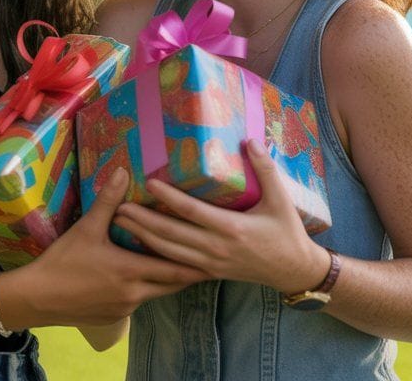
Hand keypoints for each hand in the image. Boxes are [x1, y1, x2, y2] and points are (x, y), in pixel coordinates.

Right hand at [20, 168, 209, 326]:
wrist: (37, 298)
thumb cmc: (63, 261)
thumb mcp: (86, 228)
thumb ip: (108, 200)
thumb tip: (124, 171)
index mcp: (131, 271)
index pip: (175, 269)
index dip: (197, 264)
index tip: (216, 256)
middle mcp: (134, 293)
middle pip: (172, 285)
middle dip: (189, 272)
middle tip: (208, 259)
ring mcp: (124, 308)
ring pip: (157, 294)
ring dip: (169, 280)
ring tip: (184, 265)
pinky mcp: (113, 317)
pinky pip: (139, 301)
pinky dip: (149, 289)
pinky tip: (147, 278)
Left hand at [112, 139, 330, 292]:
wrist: (293, 271)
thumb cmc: (287, 232)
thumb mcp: (281, 199)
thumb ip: (265, 169)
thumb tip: (250, 139)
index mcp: (231, 228)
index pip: (191, 211)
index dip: (168, 198)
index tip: (148, 183)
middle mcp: (215, 248)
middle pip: (171, 234)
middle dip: (142, 221)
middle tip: (117, 206)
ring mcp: (210, 263)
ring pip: (168, 252)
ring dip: (143, 237)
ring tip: (120, 223)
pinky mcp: (209, 272)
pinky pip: (177, 264)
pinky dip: (156, 254)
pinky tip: (141, 244)